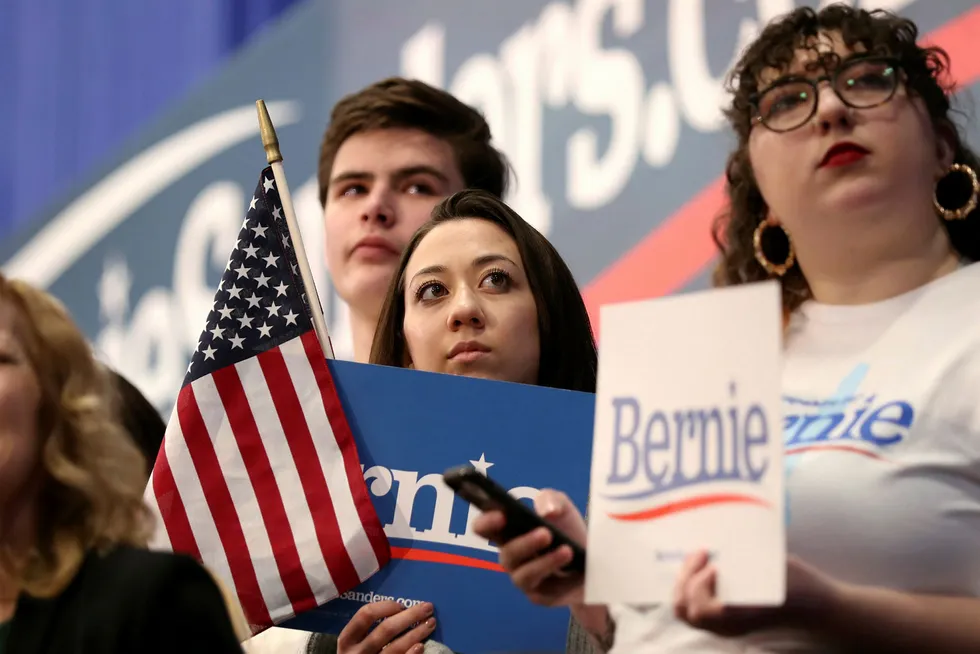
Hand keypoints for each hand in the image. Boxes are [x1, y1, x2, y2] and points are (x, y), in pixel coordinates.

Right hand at [337, 600, 435, 653]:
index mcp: (347, 639)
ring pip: (395, 647)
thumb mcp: (353, 643)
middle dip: (410, 616)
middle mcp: (357, 653)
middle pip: (386, 629)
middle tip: (427, 607)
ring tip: (431, 623)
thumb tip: (401, 610)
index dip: (385, 607)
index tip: (401, 605)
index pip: (365, 615)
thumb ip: (367, 629)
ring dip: (416, 633)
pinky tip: (421, 646)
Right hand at [472, 489, 586, 606]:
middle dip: (523, 543)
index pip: (485, 528)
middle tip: (545, 532)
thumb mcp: (563, 508)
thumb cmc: (569, 533)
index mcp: (509, 531)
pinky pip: (538, 585)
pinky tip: (568, 557)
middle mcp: (512, 555)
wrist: (595, 562)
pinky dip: (553, 568)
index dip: (486, 521)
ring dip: (543, 560)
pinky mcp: (537, 595)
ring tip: (565, 549)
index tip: (500, 515)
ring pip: (521, 572)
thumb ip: (552, 499)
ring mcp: (523, 576)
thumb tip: (545, 510)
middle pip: (504, 553)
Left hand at [673, 550, 839, 637]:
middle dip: (685, 577)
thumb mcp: (773, 569)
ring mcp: (726, 626)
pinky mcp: (727, 620)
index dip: (700, 584)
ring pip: (687, 610)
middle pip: (685, 610)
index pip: (700, 609)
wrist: (819, 607)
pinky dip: (693, 586)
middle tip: (702, 554)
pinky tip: (708, 567)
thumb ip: (742, 563)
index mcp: (740, 618)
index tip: (716, 564)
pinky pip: (697, 607)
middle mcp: (729, 627)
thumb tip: (718, 547)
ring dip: (686, 581)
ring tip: (702, 559)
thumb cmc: (800, 585)